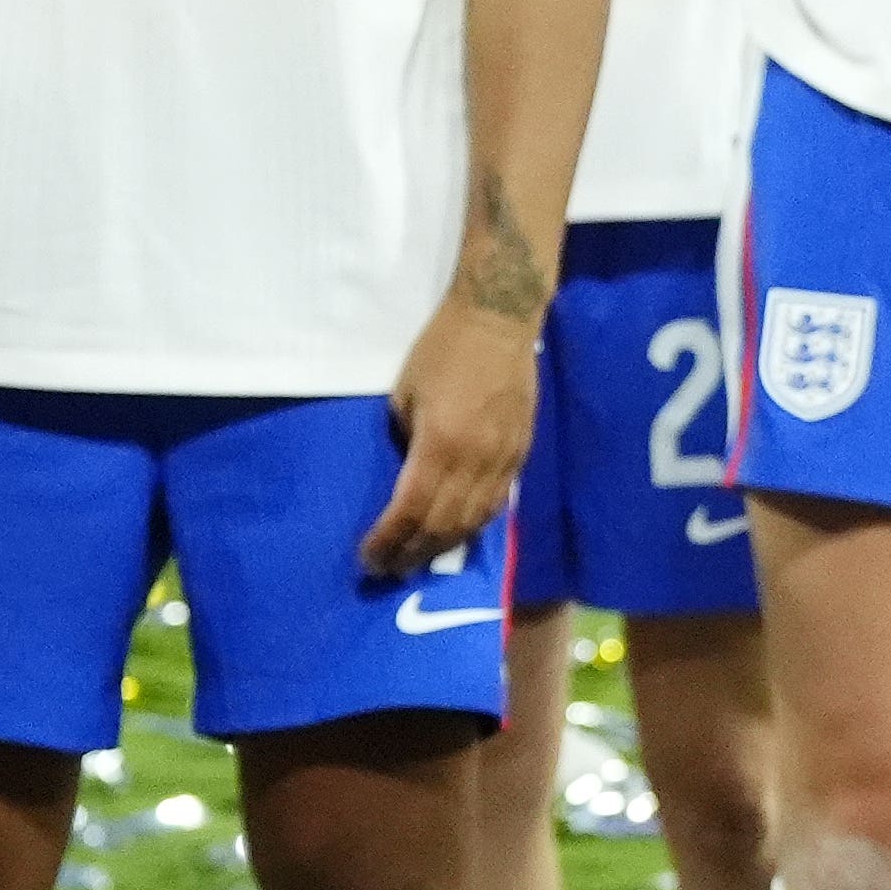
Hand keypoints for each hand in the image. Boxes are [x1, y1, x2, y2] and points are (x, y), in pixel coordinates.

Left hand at [363, 295, 540, 577]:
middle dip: (412, 553)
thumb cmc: (442, 349)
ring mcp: (504, 458)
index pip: (410, 510)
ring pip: (474, 521)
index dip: (388, 540)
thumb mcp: (404, 394)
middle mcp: (475, 460)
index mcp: (440, 444)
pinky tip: (457, 533)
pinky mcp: (521, 452)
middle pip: (443, 525)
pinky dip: (474, 525)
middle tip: (389, 570)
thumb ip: (406, 441)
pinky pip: (497, 502)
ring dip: (444, 547)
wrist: (499, 319)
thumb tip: (406, 475)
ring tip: (420, 560)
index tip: (369, 556)